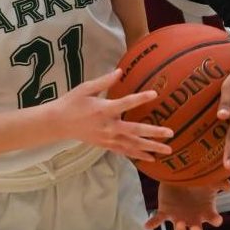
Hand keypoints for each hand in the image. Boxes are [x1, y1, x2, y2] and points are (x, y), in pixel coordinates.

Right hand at [49, 69, 173, 158]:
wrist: (58, 123)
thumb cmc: (72, 102)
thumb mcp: (86, 88)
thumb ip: (105, 81)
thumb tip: (121, 71)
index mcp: (103, 109)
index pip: (126, 103)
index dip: (141, 98)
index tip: (155, 93)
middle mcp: (108, 126)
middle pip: (134, 131)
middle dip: (153, 133)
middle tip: (170, 133)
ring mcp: (107, 138)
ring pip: (133, 145)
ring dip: (151, 148)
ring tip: (168, 151)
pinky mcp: (106, 145)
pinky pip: (125, 152)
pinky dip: (138, 155)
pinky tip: (151, 158)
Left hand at [147, 182, 222, 229]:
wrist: (179, 175)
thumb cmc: (197, 182)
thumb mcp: (210, 181)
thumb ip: (221, 182)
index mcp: (206, 212)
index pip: (214, 220)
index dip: (215, 221)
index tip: (216, 218)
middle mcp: (193, 219)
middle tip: (194, 227)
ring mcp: (179, 217)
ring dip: (179, 229)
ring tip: (178, 222)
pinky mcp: (165, 212)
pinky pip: (158, 220)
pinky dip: (152, 224)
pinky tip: (147, 226)